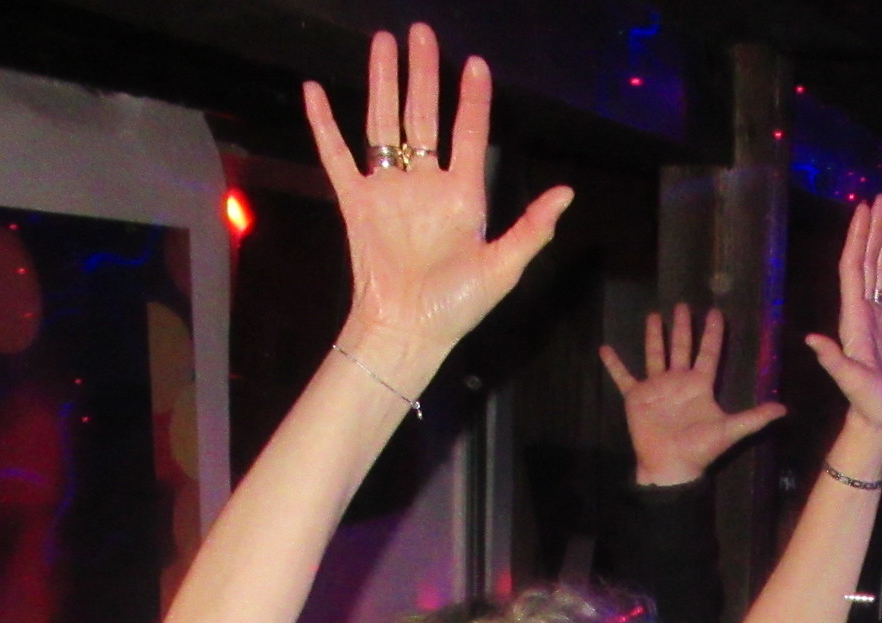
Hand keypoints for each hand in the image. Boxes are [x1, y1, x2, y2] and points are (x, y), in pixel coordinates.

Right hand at [305, 27, 573, 372]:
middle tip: (419, 32)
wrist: (406, 331)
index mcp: (463, 196)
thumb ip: (532, 228)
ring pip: (383, 123)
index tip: (474, 63)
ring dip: (382, 83)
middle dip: (422, 73)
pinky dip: (324, 125)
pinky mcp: (357, 203)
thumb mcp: (503, 268)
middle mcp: (426, 185)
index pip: (468, 134)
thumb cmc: (457, 307)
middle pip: (423, 115)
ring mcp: (390, 191)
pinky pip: (337, 157)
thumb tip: (567, 192)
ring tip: (382, 44)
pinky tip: (313, 91)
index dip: (472, 99)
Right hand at [600, 305, 786, 487]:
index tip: (716, 313)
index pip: (708, 352)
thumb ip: (754, 417)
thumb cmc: (699, 449)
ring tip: (654, 315)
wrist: (670, 466)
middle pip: (682, 347)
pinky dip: (614, 365)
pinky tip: (605, 349)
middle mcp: (678, 381)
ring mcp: (656, 387)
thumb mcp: (729, 430)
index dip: (713, 333)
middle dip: (683, 327)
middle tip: (683, 305)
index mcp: (699, 385)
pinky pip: (623, 377)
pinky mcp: (637, 396)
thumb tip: (784, 409)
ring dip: (654, 336)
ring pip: (655, 354)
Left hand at [807, 195, 881, 437]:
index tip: (863, 211)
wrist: (879, 417)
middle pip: (864, 261)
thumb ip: (834, 362)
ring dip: (879, 239)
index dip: (857, 239)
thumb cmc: (868, 403)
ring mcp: (873, 315)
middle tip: (878, 197)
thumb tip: (812, 341)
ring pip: (876, 268)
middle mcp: (860, 311)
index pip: (853, 270)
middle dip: (871, 229)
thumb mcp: (851, 383)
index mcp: (853, 319)